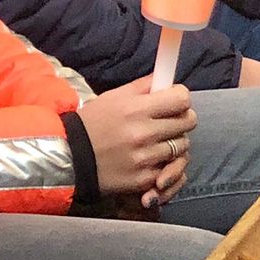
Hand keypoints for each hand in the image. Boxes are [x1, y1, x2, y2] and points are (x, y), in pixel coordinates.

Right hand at [77, 76, 195, 201]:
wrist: (72, 157)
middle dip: (181, 119)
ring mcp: (147, 158)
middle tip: (169, 121)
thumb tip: (165, 79)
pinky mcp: (146, 180)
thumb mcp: (113, 97)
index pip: (181, 100)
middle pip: (188, 122)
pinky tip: (156, 161)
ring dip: (175, 143)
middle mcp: (144, 133)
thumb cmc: (93, 123)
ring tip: (158, 142)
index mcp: (136, 109)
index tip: (174, 100)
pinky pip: (174, 172)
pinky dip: (169, 167)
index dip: (180, 98)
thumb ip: (142, 87)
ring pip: (183, 147)